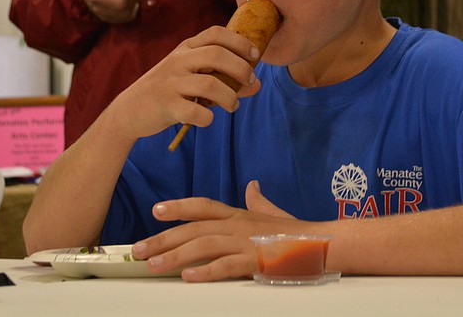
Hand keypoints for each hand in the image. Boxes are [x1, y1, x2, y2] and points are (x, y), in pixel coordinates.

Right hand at [110, 26, 262, 140]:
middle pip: (217, 55)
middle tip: (249, 81)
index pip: (216, 33)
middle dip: (241, 68)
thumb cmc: (169, 91)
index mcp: (186, 49)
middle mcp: (178, 61)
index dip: (240, 41)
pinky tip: (208, 119)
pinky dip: (208, 118)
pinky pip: (195, 112)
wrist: (129, 110)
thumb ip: (224, 79)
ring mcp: (170, 83)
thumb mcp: (192, 78)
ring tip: (232, 105)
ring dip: (230, 97)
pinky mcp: (166, 105)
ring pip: (210, 84)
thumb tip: (257, 85)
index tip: (255, 55)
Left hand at [132, 181, 312, 281]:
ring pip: (203, 246)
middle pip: (194, 228)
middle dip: (163, 238)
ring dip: (175, 256)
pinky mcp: (256, 260)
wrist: (324, 242)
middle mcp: (238, 225)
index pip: (203, 206)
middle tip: (138, 248)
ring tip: (153, 265)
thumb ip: (258, 200)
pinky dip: (206, 272)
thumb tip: (251, 185)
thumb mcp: (274, 211)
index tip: (156, 210)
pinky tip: (188, 278)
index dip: (178, 207)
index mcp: (240, 214)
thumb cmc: (299, 231)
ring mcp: (246, 242)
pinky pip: (226, 266)